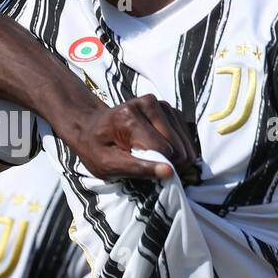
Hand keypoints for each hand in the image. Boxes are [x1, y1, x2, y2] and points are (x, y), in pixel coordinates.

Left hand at [73, 94, 202, 183]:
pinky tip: (161, 150)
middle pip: (177, 146)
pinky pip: (185, 135)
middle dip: (169, 163)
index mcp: (129, 117)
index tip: (146, 174)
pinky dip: (178, 147)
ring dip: (175, 156)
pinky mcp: (169, 109)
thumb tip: (170, 172)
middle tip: (150, 167)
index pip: (162, 150)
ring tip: (154, 159)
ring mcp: (161, 103)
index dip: (159, 167)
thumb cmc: (96, 149)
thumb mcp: (108, 165)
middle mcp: (148, 104)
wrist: (92, 127)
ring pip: (185, 142)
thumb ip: (138, 169)